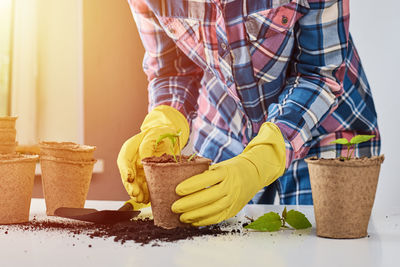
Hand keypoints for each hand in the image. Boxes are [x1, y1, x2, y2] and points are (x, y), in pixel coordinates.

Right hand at [117, 105, 188, 203]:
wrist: (168, 136)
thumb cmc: (159, 133)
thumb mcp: (154, 135)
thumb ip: (147, 146)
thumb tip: (143, 160)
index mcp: (129, 149)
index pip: (123, 161)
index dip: (125, 170)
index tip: (130, 178)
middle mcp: (131, 161)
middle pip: (127, 175)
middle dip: (130, 186)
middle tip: (135, 193)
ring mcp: (138, 169)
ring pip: (135, 183)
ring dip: (137, 192)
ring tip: (142, 199)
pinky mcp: (147, 175)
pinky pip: (144, 186)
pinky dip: (145, 193)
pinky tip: (148, 199)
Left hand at [171, 122, 285, 225]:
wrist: (253, 173)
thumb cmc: (231, 169)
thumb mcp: (219, 166)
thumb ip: (204, 173)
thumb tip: (181, 180)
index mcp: (225, 172)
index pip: (206, 179)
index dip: (191, 185)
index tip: (177, 190)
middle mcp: (231, 186)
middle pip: (209, 197)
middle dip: (189, 203)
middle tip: (174, 207)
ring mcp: (234, 199)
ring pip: (213, 209)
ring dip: (195, 215)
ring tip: (181, 217)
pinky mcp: (234, 209)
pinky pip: (218, 218)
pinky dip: (204, 221)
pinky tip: (193, 221)